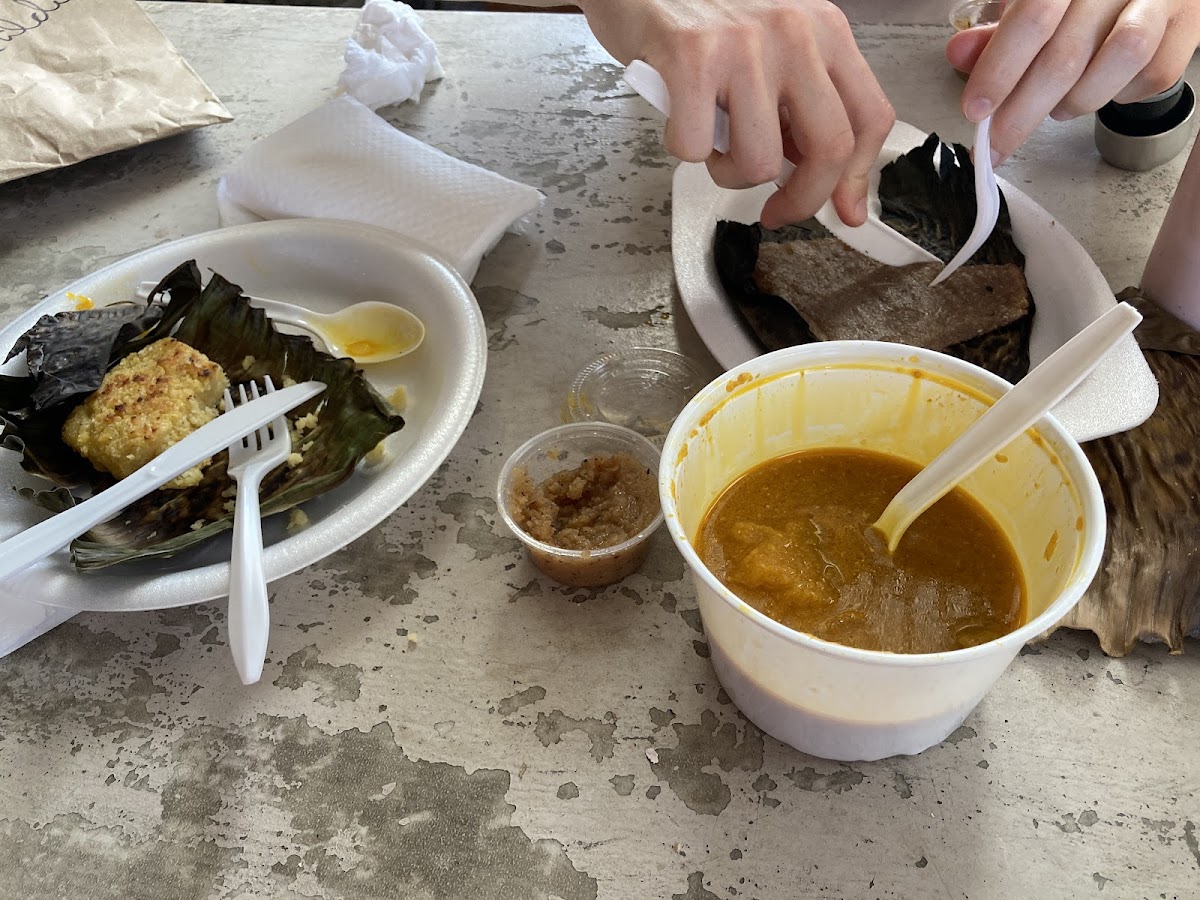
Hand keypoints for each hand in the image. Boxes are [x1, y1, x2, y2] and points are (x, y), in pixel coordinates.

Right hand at [577, 0, 894, 227]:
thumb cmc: (703, 12)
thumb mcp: (773, 46)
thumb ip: (800, 103)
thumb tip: (816, 177)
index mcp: (824, 30)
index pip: (869, 117)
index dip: (854, 179)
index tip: (840, 210)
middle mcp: (794, 33)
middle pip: (828, 148)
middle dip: (801, 200)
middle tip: (774, 211)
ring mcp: (744, 46)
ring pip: (760, 161)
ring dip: (730, 174)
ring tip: (713, 144)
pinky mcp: (691, 57)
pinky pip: (697, 147)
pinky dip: (686, 151)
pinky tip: (680, 120)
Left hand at [947, 0, 1199, 163]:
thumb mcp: (1037, 1)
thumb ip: (1000, 30)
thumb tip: (959, 54)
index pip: (1032, 17)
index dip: (999, 69)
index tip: (976, 110)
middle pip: (1066, 54)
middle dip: (1023, 111)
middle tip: (997, 143)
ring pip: (1118, 62)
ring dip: (1076, 101)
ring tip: (1057, 107)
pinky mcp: (1189, 22)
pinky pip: (1153, 75)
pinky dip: (1121, 96)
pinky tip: (1103, 90)